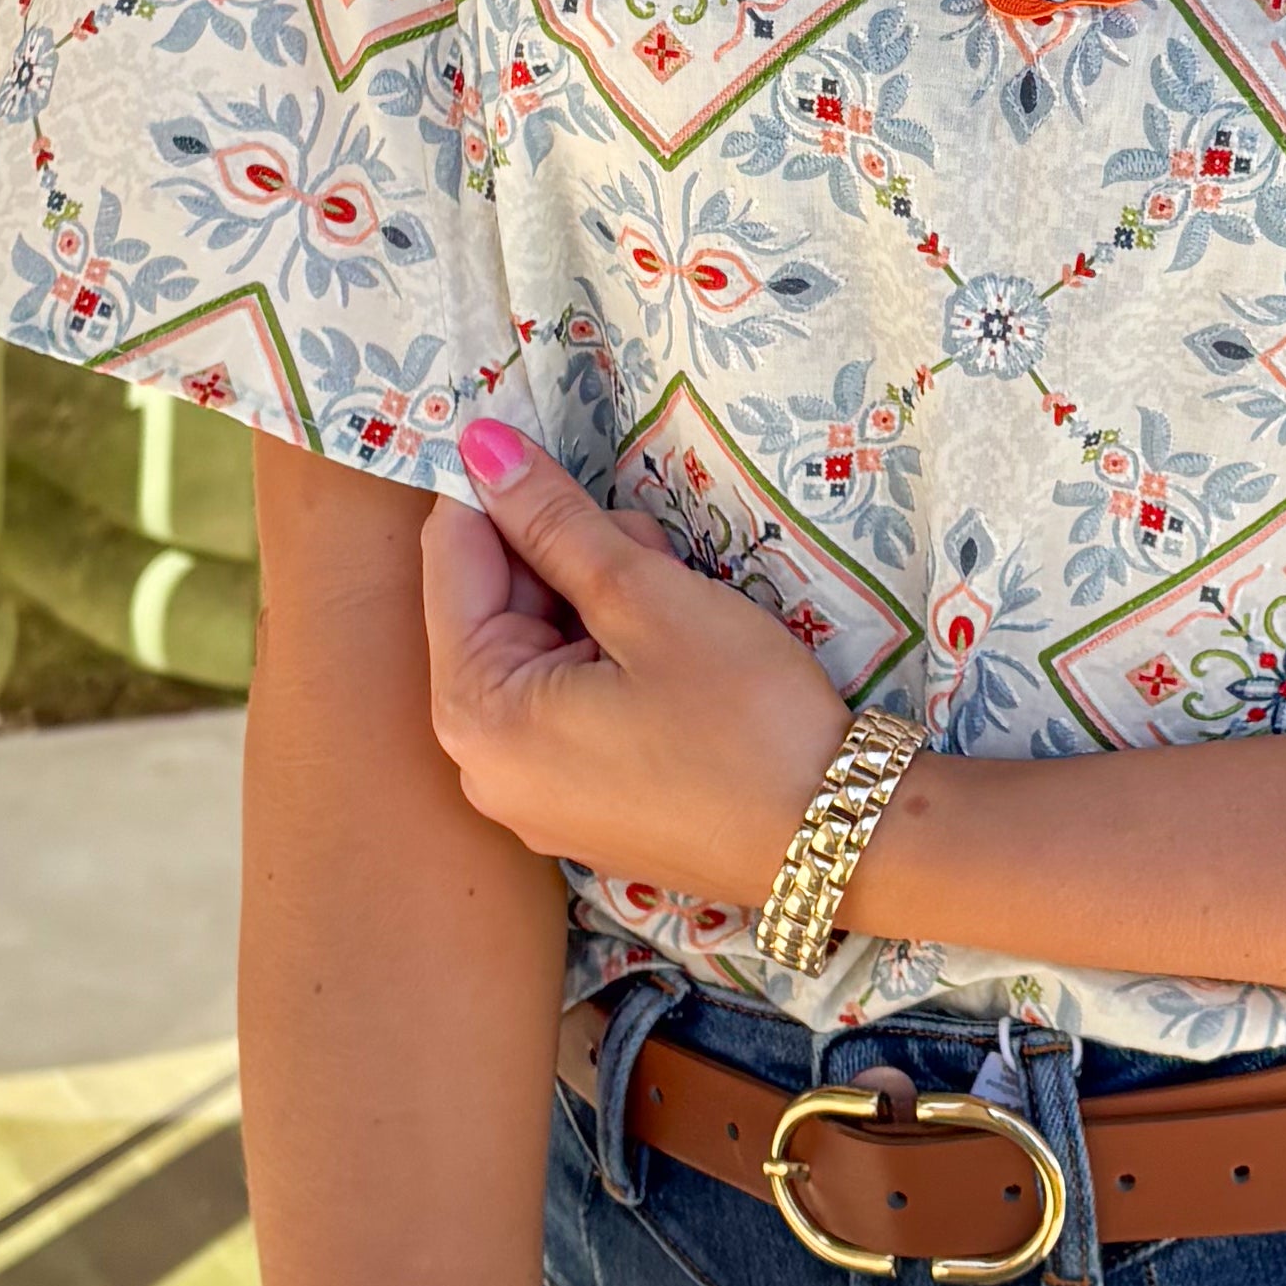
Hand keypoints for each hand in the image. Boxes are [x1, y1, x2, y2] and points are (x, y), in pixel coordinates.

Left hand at [421, 423, 853, 910]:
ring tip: (678, 605)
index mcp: (477, 715)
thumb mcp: (646, 597)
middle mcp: (481, 768)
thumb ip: (553, 519)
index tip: (555, 448)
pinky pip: (562, 707)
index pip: (451, 560)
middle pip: (491, 609)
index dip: (502, 491)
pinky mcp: (579, 809)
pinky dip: (606, 660)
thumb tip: (478, 445)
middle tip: (654, 551)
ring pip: (535, 652)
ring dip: (595, 604)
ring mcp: (530, 797)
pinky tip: (673, 656)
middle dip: (564, 558)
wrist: (834, 840)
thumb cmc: (742, 719)